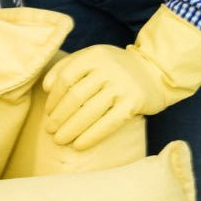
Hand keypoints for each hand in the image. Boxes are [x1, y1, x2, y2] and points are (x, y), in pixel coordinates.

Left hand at [43, 6, 200, 150]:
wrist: (155, 71)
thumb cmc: (115, 68)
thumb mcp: (93, 58)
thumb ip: (68, 66)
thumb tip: (45, 87)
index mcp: (94, 55)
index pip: (66, 77)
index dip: (54, 98)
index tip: (48, 113)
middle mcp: (108, 68)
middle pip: (75, 96)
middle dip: (59, 117)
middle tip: (50, 130)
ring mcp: (122, 85)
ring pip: (89, 112)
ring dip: (71, 129)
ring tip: (60, 140)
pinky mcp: (133, 103)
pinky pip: (108, 123)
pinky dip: (91, 136)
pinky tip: (79, 145)